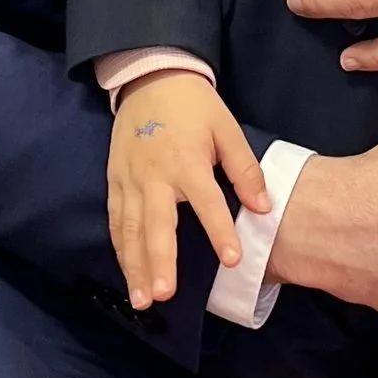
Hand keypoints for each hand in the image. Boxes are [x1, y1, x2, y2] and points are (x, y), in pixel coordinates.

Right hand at [107, 70, 269, 310]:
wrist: (150, 78)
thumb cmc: (194, 107)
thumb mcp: (227, 128)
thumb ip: (244, 169)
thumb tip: (264, 208)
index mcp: (187, 161)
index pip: (206, 202)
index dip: (220, 230)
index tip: (232, 260)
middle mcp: (154, 176)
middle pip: (156, 224)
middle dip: (158, 261)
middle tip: (163, 294)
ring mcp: (129, 181)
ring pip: (129, 230)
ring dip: (134, 266)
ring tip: (142, 299)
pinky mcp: (114, 182)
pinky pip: (115, 221)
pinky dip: (120, 250)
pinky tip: (127, 274)